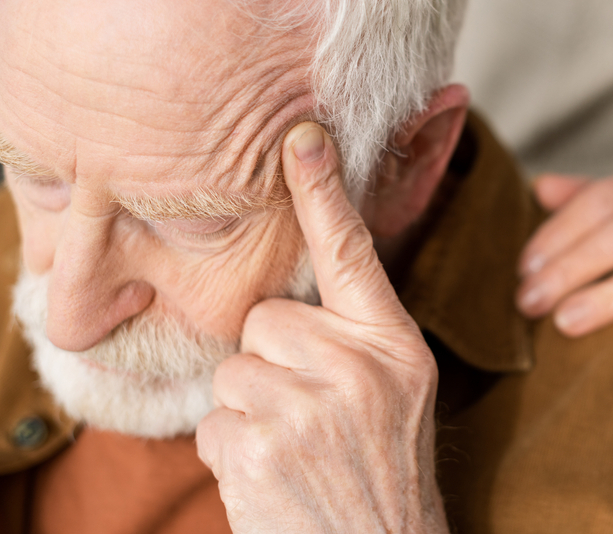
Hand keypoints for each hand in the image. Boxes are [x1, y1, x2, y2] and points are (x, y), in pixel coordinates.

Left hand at [196, 123, 446, 533]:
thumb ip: (359, 336)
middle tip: (308, 411)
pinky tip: (272, 475)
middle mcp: (360, 369)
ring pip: (234, 370)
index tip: (303, 138)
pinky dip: (231, 452)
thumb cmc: (382, 464)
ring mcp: (311, 410)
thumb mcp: (399, 390)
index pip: (354, 254)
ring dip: (251, 411)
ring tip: (294, 448)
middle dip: (273, 361)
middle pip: (268, 318)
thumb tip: (292, 295)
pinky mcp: (261, 451)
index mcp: (396, 345)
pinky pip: (212, 421)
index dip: (325, 192)